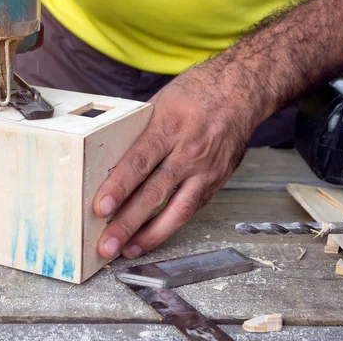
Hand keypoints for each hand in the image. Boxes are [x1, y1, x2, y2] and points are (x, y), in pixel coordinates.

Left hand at [93, 68, 258, 259]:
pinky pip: (190, 210)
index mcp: (169, 126)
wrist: (241, 90)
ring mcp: (205, 169)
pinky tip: (150, 238)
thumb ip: (137, 131)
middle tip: (107, 244)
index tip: (101, 206)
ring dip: (149, 235)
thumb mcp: (159, 102)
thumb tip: (108, 157)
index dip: (119, 186)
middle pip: (154, 192)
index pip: (139, 161)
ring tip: (126, 251)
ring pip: (176, 210)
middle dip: (128, 221)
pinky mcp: (216, 181)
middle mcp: (188, 152)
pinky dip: (169, 227)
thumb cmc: (196, 92)